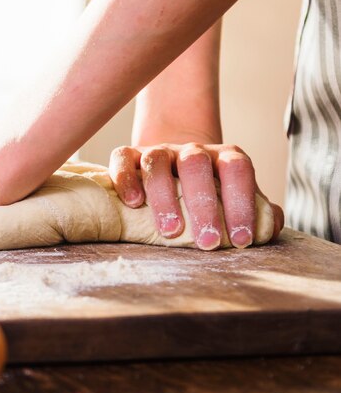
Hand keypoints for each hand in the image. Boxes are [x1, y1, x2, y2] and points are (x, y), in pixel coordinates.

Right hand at [109, 143, 283, 249]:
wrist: (174, 167)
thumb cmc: (208, 194)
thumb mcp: (233, 198)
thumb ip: (257, 211)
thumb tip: (269, 227)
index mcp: (222, 158)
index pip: (237, 169)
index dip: (242, 202)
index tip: (241, 239)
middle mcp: (191, 150)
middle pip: (196, 164)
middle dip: (203, 203)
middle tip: (207, 241)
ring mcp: (159, 151)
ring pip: (157, 160)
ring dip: (163, 196)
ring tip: (169, 231)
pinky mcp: (130, 155)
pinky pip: (123, 158)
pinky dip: (126, 178)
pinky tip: (134, 202)